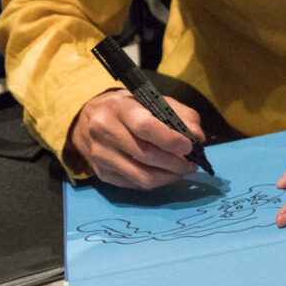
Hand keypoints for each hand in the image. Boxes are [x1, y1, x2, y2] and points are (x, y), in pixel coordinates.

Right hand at [66, 88, 204, 188]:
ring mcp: (101, 155)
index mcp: (119, 108)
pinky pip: (135, 184)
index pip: (144, 126)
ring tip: (182, 171)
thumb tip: (198, 136)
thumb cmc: (128, 109)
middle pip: (146, 155)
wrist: (87, 119)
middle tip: (191, 164)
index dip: (169, 139)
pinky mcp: (102, 173)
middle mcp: (104, 131)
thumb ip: (181, 114)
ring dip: (168, 177)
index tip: (188, 146)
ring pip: (141, 176)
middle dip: (175, 163)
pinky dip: (156, 182)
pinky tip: (165, 174)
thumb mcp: (153, 101)